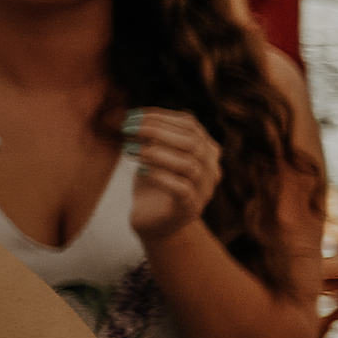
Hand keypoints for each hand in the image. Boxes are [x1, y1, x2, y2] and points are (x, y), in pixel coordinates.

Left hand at [122, 109, 222, 247]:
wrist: (156, 223)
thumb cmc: (153, 185)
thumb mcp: (153, 155)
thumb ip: (150, 136)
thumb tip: (128, 115)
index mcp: (206, 150)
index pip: (190, 125)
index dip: (161, 116)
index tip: (132, 115)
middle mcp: (211, 168)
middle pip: (192, 142)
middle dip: (156, 131)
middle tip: (127, 128)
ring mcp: (204, 189)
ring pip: (189, 164)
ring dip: (156, 153)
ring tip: (130, 150)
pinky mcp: (190, 208)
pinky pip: (182, 189)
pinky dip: (160, 177)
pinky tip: (140, 172)